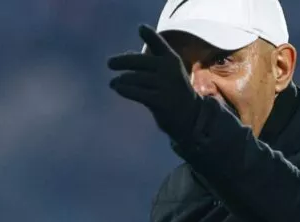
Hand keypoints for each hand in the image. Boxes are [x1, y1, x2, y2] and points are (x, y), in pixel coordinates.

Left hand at [107, 24, 201, 138]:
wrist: (189, 115)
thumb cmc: (172, 90)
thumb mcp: (165, 72)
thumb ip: (147, 62)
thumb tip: (122, 58)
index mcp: (171, 59)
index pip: (159, 43)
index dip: (150, 35)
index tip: (141, 28)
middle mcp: (169, 70)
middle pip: (140, 61)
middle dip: (122, 61)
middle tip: (109, 63)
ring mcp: (165, 85)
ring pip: (135, 78)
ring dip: (121, 80)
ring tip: (113, 83)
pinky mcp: (160, 101)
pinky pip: (137, 93)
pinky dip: (124, 89)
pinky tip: (117, 88)